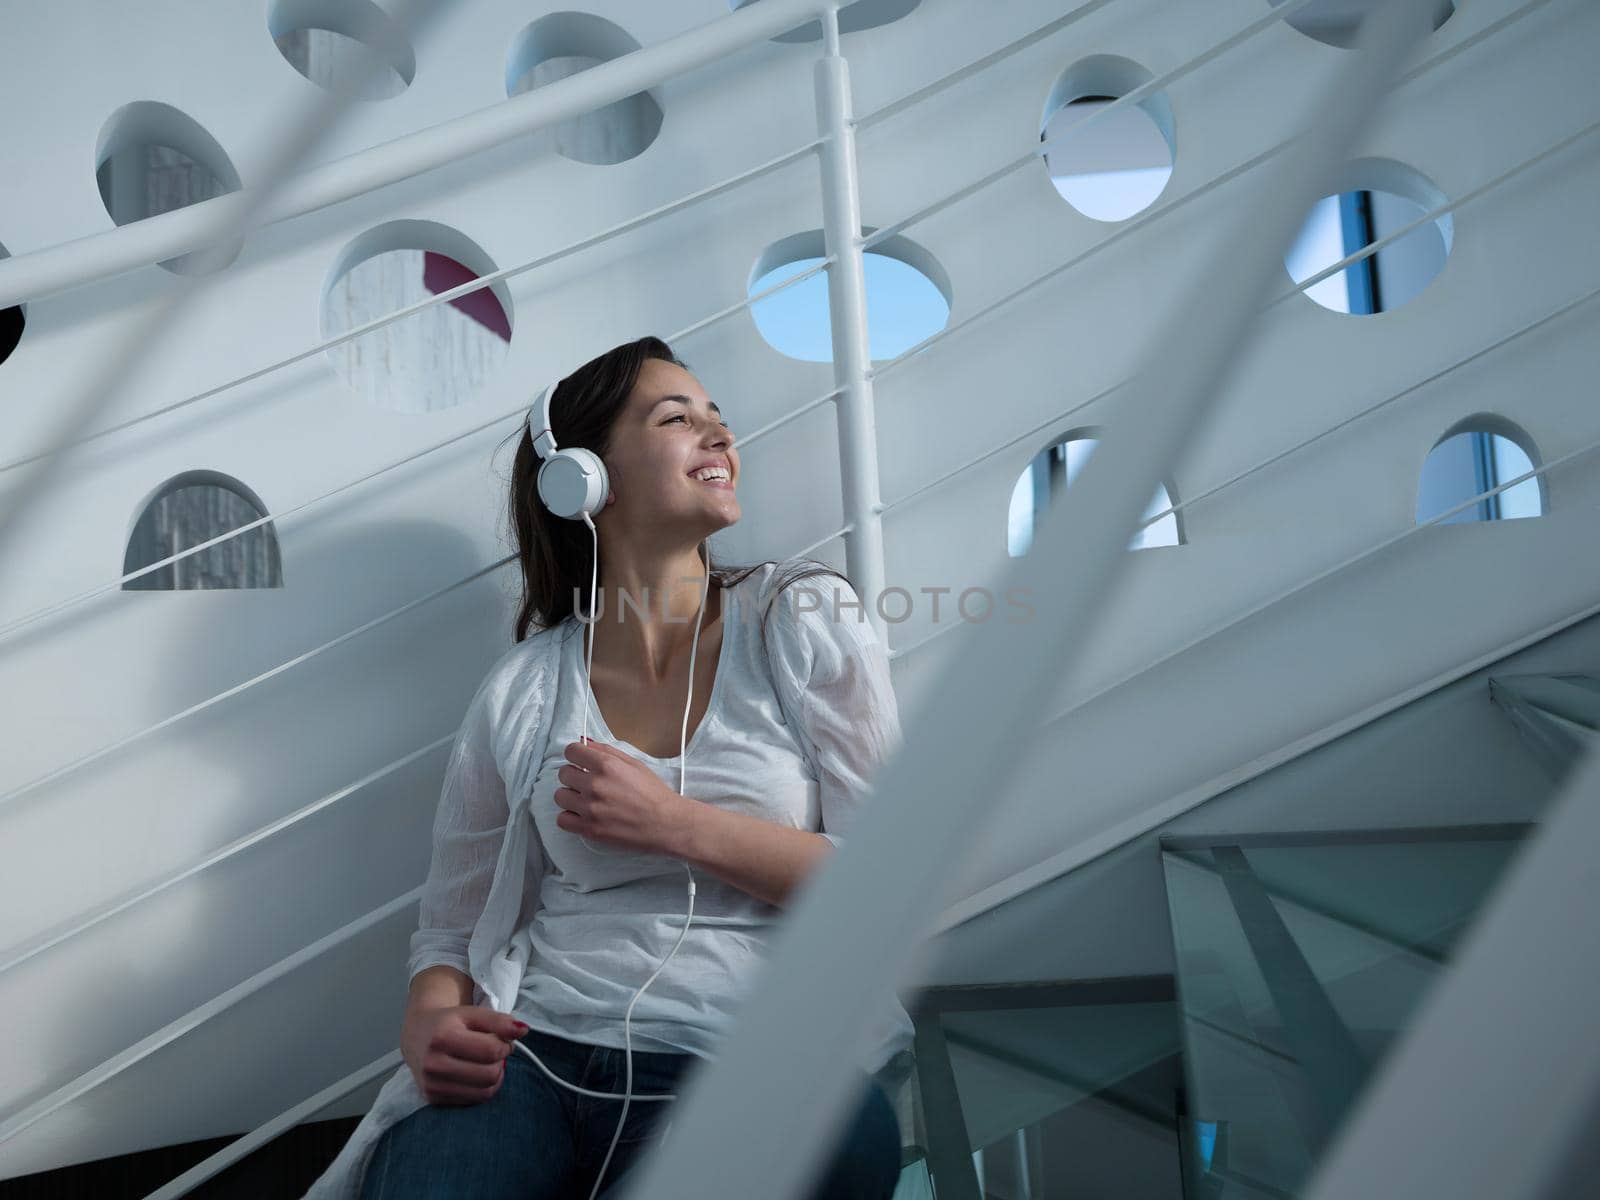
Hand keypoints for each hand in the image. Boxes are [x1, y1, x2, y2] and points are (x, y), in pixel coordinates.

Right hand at [401, 1004, 524, 1105]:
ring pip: (484, 1092)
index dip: (505, 1045)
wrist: (417, 1035)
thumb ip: (499, 1021)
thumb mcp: (473, 1014)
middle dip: (500, 1062)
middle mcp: (434, 1064)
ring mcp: (432, 1085)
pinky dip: (481, 1088)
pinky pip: (472, 1101)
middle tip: (494, 1052)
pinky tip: (475, 1074)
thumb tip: (523, 1030)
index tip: (501, 1039)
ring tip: (487, 1063)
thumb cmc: (449, 1022)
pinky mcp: (433, 1099)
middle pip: (490, 1074)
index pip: (492, 1051)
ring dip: (494, 1077)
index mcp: (443, 1038)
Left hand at [554, 737, 689, 854]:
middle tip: (588, 782)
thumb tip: (585, 743)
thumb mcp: (634, 764)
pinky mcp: (589, 829)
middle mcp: (595, 785)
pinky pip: (562, 819)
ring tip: (586, 800)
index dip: (576, 755)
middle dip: (574, 775)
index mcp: (607, 765)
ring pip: (560, 796)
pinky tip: (583, 815)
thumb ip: (607, 751)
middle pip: (564, 773)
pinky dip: (570, 817)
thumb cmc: (654, 793)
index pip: (571, 751)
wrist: (666, 823)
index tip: (581, 761)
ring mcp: (590, 808)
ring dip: (571, 796)